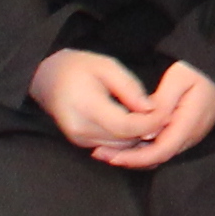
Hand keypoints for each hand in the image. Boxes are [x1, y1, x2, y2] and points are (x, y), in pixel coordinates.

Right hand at [31, 47, 157, 150]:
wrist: (48, 79)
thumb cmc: (79, 67)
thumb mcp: (107, 66)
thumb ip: (130, 88)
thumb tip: (151, 109)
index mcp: (86, 106)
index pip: (125, 126)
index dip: (150, 122)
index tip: (167, 111)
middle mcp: (81, 129)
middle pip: (125, 141)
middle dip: (148, 130)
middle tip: (165, 113)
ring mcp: (79, 140)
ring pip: (121, 149)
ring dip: (139, 136)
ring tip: (150, 116)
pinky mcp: (81, 144)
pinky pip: (112, 148)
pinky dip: (127, 139)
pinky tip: (135, 123)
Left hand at [93, 61, 214, 169]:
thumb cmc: (200, 68)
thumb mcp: (178, 79)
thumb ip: (160, 104)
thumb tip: (144, 126)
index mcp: (189, 124)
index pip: (160, 151)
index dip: (134, 158)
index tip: (111, 157)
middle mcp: (192, 134)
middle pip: (159, 157)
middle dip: (130, 160)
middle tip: (100, 154)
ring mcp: (193, 133)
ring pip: (162, 153)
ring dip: (137, 155)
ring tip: (110, 149)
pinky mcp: (190, 128)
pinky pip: (166, 144)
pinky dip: (147, 147)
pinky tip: (130, 140)